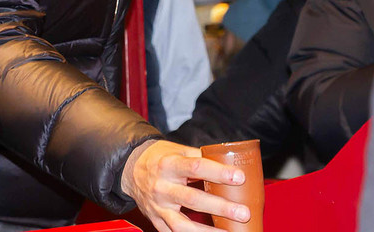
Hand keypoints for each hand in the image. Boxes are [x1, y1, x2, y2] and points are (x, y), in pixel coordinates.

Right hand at [119, 139, 250, 231]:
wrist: (130, 170)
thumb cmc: (159, 158)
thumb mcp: (177, 150)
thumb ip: (200, 157)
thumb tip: (228, 163)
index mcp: (169, 165)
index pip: (196, 167)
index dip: (219, 173)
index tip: (239, 177)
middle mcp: (162, 187)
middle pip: (193, 199)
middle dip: (221, 207)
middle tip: (243, 212)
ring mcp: (159, 207)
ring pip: (183, 224)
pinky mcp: (157, 221)